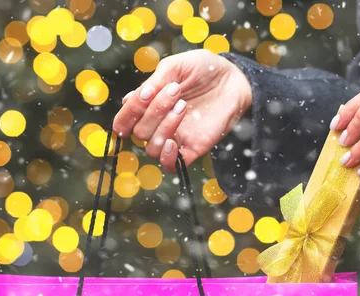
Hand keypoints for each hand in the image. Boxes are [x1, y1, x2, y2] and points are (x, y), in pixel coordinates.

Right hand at [113, 49, 251, 172]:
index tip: (146, 94)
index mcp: (149, 106)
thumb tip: (128, 100)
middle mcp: (158, 124)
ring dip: (163, 127)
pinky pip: (171, 165)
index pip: (125, 119)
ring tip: (183, 106)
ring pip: (152, 148)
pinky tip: (173, 142)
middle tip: (177, 91)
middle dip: (154, 111)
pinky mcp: (193, 148)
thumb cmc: (204, 70)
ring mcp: (176, 137)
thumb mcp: (176, 66)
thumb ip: (154, 82)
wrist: (234, 78)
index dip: (128, 112)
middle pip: (140, 132)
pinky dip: (167, 158)